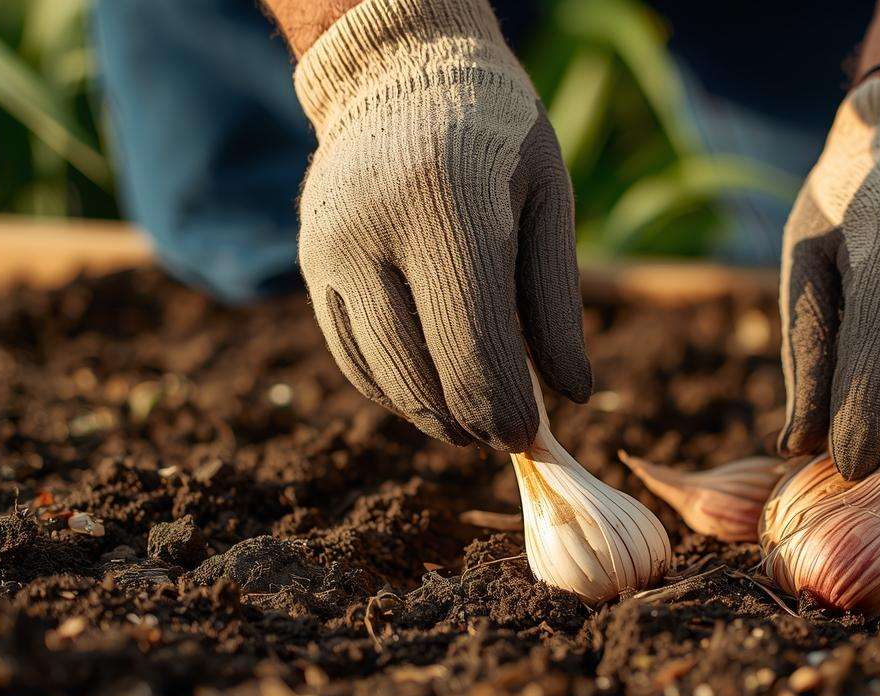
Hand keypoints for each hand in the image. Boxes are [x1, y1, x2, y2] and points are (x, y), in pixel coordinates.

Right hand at [291, 0, 590, 451]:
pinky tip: (432, 390)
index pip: (472, 346)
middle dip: (470, 422)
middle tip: (506, 436)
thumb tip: (571, 396)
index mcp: (446, 205)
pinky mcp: (309, 263)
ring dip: (431, 415)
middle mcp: (372, 228)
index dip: (503, 408)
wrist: (401, 75)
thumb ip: (557, 300)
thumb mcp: (549, 200)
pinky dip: (393, 389)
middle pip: (420, 374)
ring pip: (380, 376)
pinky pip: (350, 355)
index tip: (529, 436)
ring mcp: (329, 248)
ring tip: (474, 421)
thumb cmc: (498, 139)